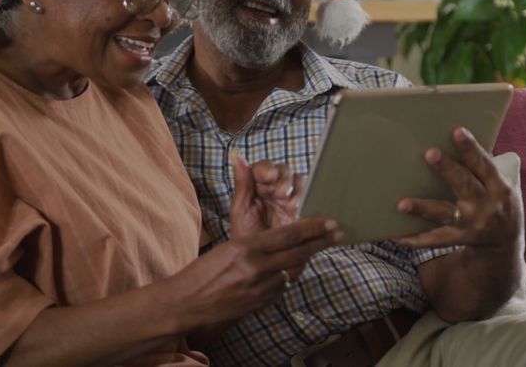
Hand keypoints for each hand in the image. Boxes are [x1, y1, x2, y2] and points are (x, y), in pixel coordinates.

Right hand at [176, 217, 340, 325]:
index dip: (313, 227)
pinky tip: (294, 268)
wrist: (187, 303)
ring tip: (320, 247)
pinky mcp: (261, 303)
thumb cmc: (203, 271)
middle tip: (338, 234)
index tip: (330, 222)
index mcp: (247, 248)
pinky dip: (290, 275)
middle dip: (321, 242)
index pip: (289, 235)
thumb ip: (255, 243)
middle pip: (299, 253)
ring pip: (294, 270)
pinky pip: (283, 286)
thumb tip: (282, 237)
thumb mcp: (228, 246)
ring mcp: (261, 289)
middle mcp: (257, 268)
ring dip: (308, 259)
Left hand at [229, 154, 305, 238]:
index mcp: (258, 185)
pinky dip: (308, 198)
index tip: (267, 178)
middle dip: (283, 179)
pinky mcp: (304, 210)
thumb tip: (234, 156)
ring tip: (290, 203)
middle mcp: (275, 188)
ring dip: (296, 188)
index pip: (264, 167)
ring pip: (300, 181)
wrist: (259, 261)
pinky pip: (311, 197)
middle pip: (284, 171)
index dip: (267, 169)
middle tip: (279, 193)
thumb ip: (242, 185)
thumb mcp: (241, 210)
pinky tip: (300, 207)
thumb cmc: (246, 235)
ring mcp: (291, 198)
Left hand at [395, 127, 519, 251]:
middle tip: (429, 153)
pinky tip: (398, 236)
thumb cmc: (498, 201)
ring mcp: (473, 224)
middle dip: (448, 169)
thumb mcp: (502, 183)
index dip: (472, 148)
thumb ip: (485, 165)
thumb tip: (460, 137)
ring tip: (402, 204)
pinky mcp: (460, 239)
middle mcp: (487, 205)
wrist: (506, 242)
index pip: (484, 164)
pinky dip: (418, 239)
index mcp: (499, 186)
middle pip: (465, 185)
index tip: (457, 131)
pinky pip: (437, 239)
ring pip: (446, 214)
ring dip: (424, 209)